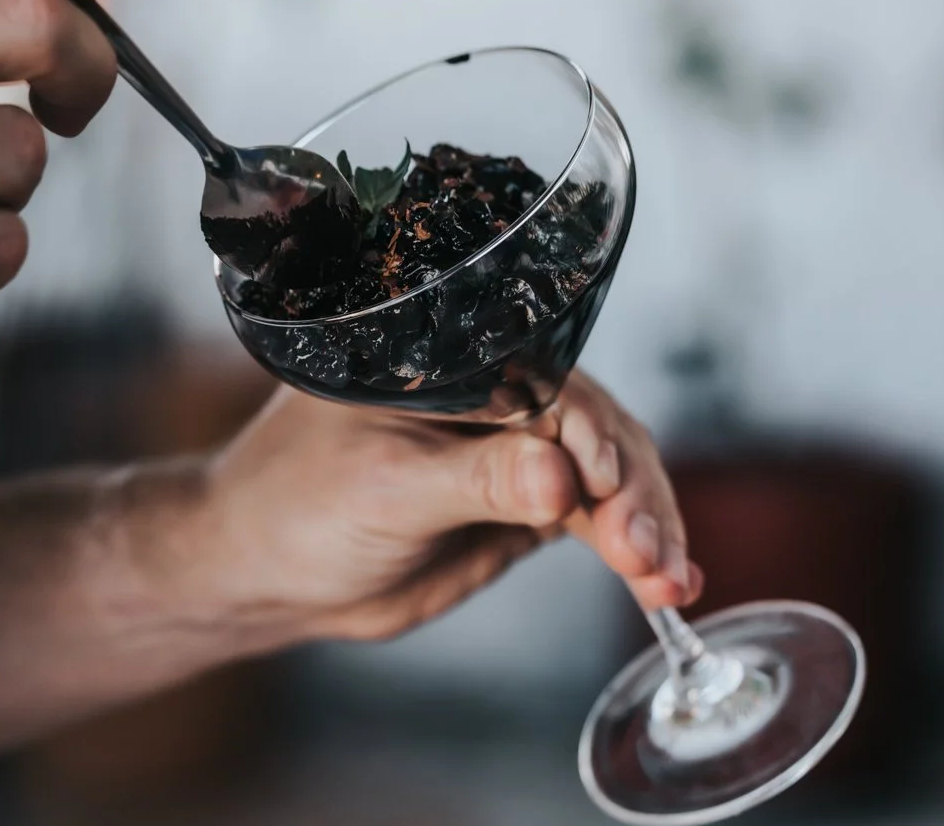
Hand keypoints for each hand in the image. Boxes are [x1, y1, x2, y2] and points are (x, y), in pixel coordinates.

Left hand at [189, 370, 699, 644]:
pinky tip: (674, 583)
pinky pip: (596, 518)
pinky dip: (635, 549)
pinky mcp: (525, 502)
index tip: (609, 495)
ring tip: (673, 585)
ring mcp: (514, 448)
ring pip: (609, 475)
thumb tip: (561, 478)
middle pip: (596, 427)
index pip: (548, 382)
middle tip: (651, 558)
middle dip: (632, 492)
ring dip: (648, 527)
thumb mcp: (385, 490)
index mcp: (451, 358)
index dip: (590, 437)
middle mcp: (494, 392)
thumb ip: (475, 482)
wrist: (269, 572)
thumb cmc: (296, 508)